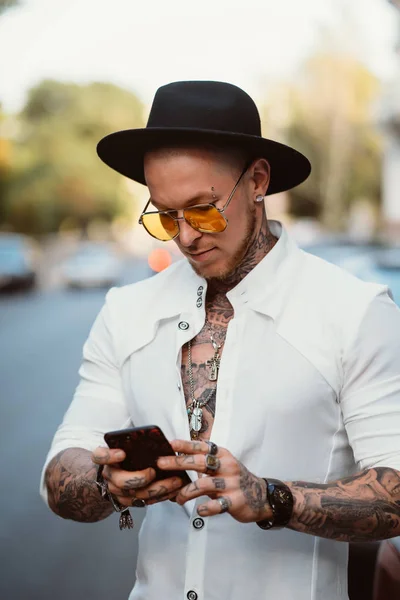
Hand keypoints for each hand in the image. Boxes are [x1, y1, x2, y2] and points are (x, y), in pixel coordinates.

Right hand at [91, 446, 184, 506]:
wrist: (113, 474)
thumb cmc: (123, 456)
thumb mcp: (122, 445)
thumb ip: (131, 442)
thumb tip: (153, 436)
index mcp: (105, 459)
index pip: (100, 456)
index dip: (109, 456)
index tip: (122, 453)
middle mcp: (109, 477)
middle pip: (121, 481)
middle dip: (140, 478)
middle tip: (153, 471)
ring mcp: (119, 492)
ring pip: (137, 494)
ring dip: (158, 488)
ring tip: (176, 480)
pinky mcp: (130, 500)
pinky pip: (146, 501)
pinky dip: (162, 495)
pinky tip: (175, 488)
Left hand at [157, 439, 272, 522]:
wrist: (261, 496)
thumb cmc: (234, 478)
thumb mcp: (222, 464)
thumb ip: (204, 461)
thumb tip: (176, 457)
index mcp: (223, 455)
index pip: (203, 447)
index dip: (186, 445)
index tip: (171, 443)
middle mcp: (227, 466)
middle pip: (200, 462)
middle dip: (179, 463)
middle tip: (162, 464)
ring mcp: (232, 484)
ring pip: (205, 484)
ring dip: (187, 492)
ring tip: (178, 498)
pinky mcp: (236, 501)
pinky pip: (218, 505)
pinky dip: (207, 508)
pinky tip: (200, 510)